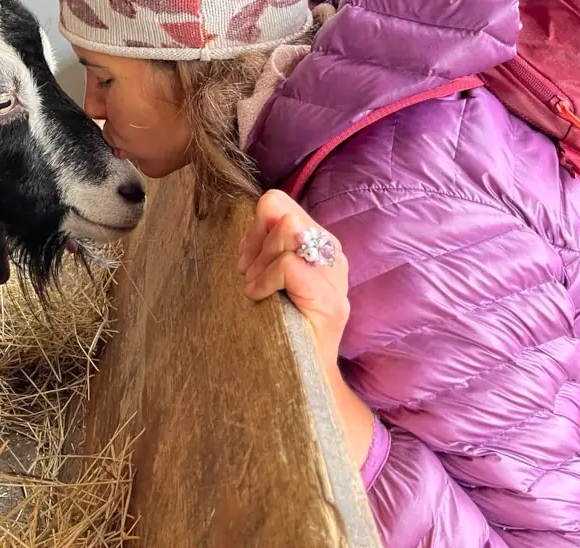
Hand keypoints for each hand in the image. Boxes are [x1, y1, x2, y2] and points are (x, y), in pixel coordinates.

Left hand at [238, 190, 350, 361]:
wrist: (301, 376)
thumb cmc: (278, 323)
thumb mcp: (266, 272)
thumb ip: (265, 240)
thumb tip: (260, 208)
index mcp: (318, 241)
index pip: (279, 203)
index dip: (254, 226)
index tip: (244, 259)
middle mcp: (332, 252)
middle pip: (281, 214)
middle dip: (255, 243)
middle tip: (248, 276)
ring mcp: (335, 276)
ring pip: (287, 232)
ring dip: (259, 262)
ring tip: (254, 289)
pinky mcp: (329, 299)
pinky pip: (287, 265)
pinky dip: (264, 280)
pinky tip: (258, 298)